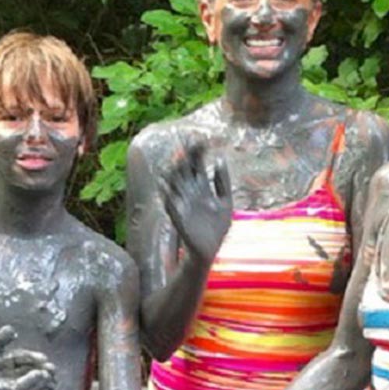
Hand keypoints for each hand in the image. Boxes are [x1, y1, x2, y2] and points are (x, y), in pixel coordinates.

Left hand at [0, 325, 53, 382]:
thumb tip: (11, 329)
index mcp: (10, 357)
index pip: (28, 356)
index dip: (37, 359)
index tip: (45, 361)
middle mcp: (17, 368)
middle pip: (36, 369)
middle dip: (46, 373)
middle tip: (52, 377)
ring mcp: (18, 382)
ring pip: (36, 383)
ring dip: (44, 386)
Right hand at [159, 138, 232, 262]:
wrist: (209, 250)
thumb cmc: (217, 228)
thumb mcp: (225, 202)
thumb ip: (223, 182)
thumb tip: (220, 158)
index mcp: (202, 188)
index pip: (197, 165)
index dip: (198, 152)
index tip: (201, 138)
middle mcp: (190, 193)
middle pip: (185, 171)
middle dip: (184, 158)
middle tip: (184, 143)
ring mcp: (183, 204)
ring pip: (175, 184)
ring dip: (172, 172)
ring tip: (172, 159)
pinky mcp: (178, 218)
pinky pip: (170, 204)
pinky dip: (166, 195)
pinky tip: (163, 186)